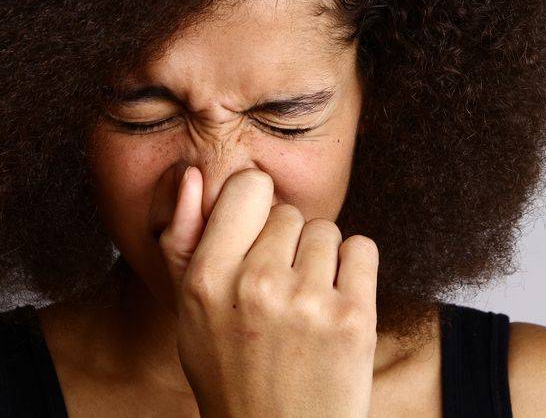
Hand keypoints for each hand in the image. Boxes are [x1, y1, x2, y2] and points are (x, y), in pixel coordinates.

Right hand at [157, 166, 378, 417]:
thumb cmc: (232, 370)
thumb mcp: (190, 312)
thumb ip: (184, 240)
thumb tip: (194, 175)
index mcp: (206, 280)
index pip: (247, 187)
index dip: (257, 208)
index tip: (258, 237)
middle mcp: (254, 286)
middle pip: (289, 213)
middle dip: (287, 243)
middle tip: (279, 291)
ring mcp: (307, 303)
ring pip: (325, 230)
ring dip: (320, 259)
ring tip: (306, 305)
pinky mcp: (354, 319)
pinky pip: (361, 248)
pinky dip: (353, 270)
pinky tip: (335, 305)